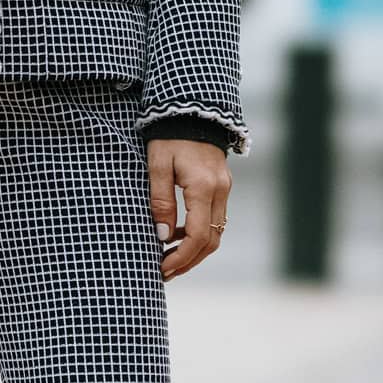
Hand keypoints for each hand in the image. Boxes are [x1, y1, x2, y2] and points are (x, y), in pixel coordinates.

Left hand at [146, 137, 229, 279]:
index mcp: (203, 186)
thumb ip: (161, 201)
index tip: (163, 269)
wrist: (191, 110)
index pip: (198, 235)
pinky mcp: (222, 187)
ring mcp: (224, 189)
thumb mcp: (157, 166)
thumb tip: (163, 236)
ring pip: (216, 233)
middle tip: (165, 272)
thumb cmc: (168, 136)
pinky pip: (215, 219)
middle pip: (211, 240)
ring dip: (195, 250)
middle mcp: (220, 191)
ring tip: (168, 258)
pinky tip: (177, 235)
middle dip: (189, 260)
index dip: (182, 257)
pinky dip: (199, 234)